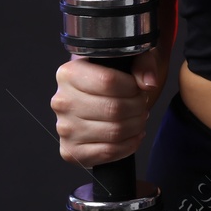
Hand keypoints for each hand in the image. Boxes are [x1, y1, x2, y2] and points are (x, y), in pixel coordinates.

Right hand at [51, 53, 160, 168]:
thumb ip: (143, 63)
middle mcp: (61, 101)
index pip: (107, 81)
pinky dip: (129, 145)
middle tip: (141, 104)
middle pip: (113, 109)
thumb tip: (149, 83)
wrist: (100, 98)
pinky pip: (108, 152)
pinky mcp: (71, 152)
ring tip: (138, 118)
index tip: (138, 88)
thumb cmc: (114, 77)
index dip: (132, 87)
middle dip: (138, 107)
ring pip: (114, 132)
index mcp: (69, 74)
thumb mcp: (130, 58)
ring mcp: (64, 129)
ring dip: (136, 126)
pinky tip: (133, 135)